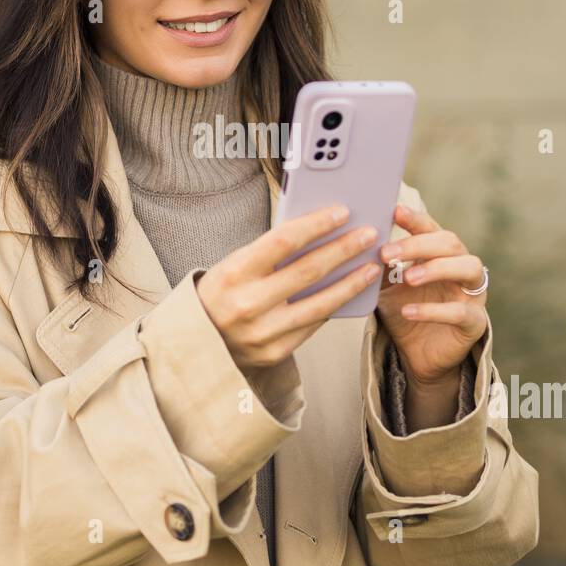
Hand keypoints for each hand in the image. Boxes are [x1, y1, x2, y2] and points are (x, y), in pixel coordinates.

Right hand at [196, 204, 382, 373]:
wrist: (194, 345)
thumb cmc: (218, 296)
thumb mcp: (232, 267)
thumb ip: (268, 253)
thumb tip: (316, 232)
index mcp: (233, 273)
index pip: (284, 240)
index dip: (317, 224)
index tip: (342, 212)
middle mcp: (248, 303)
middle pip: (309, 270)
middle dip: (344, 249)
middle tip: (369, 234)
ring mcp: (263, 332)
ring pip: (320, 303)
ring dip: (351, 282)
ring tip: (371, 266)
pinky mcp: (274, 353)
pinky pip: (312, 325)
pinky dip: (333, 307)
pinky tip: (349, 293)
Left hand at [376, 204, 488, 387]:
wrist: (417, 355)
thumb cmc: (404, 311)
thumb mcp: (385, 287)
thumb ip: (379, 266)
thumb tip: (355, 242)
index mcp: (441, 253)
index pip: (431, 228)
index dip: (415, 219)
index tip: (393, 211)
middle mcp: (461, 267)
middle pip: (451, 243)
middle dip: (419, 244)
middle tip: (387, 253)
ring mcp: (472, 294)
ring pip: (469, 268)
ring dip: (437, 268)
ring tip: (407, 277)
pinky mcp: (475, 322)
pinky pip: (461, 312)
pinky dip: (434, 310)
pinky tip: (409, 311)